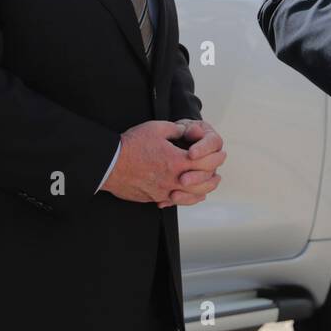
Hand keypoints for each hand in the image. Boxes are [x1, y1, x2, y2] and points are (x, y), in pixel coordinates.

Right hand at [102, 119, 224, 205]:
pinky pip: (173, 202)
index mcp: (176, 161)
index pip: (205, 163)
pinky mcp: (153, 197)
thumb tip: (185, 131)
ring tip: (207, 188)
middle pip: (201, 184)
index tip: (220, 155)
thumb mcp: (156, 128)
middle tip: (218, 175)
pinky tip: (187, 195)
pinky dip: (184, 199)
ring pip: (189, 197)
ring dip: (201, 192)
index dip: (216, 158)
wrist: (109, 163)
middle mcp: (172, 179)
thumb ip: (175, 130)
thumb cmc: (131, 144)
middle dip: (213, 179)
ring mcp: (162, 191)